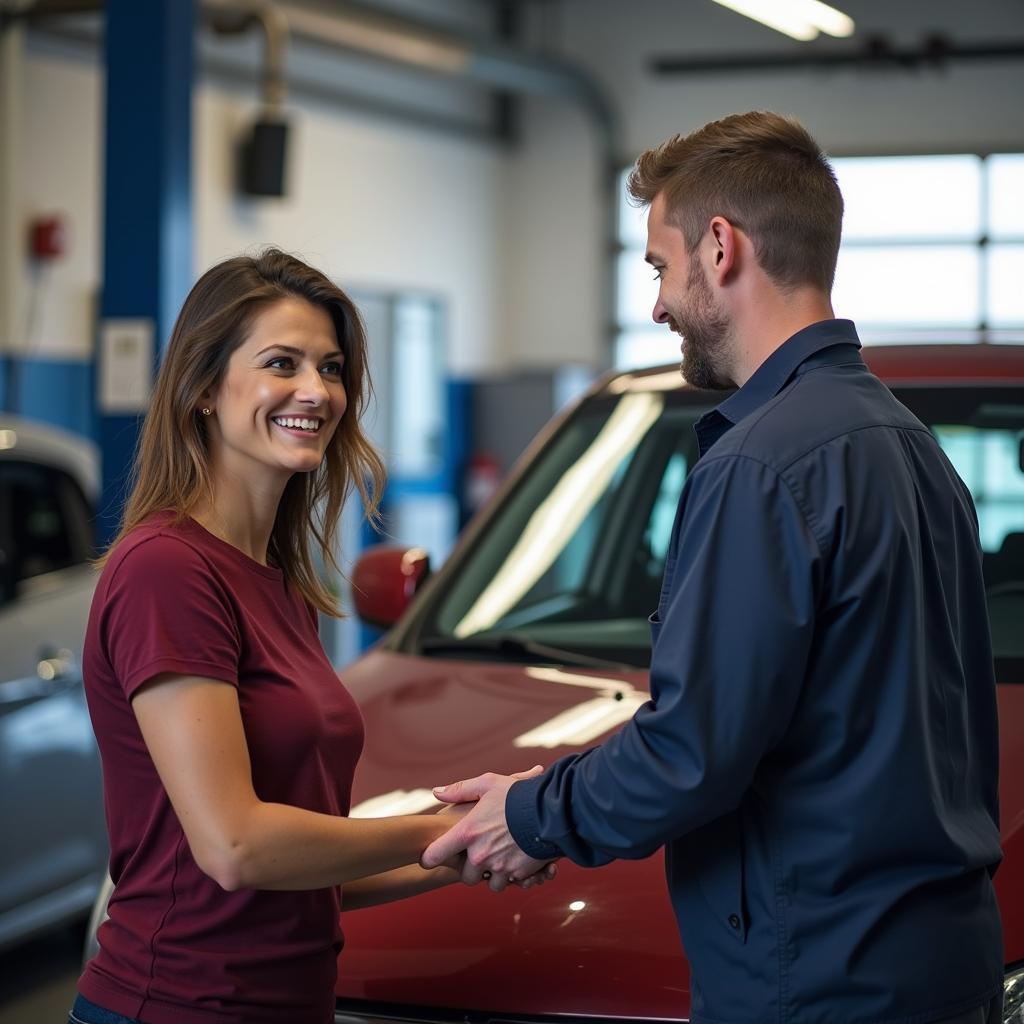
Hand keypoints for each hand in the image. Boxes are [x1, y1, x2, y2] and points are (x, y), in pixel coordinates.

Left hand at [421, 767, 555, 892]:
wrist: (552, 810)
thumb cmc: (517, 795)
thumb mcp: (487, 784)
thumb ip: (460, 790)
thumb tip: (436, 792)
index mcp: (468, 832)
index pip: (436, 854)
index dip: (429, 857)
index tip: (429, 857)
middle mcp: (480, 854)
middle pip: (466, 876)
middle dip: (471, 869)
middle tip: (480, 855)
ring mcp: (500, 866)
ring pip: (489, 882)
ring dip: (493, 873)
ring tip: (501, 856)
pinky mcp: (518, 873)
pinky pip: (510, 882)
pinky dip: (511, 874)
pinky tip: (516, 858)